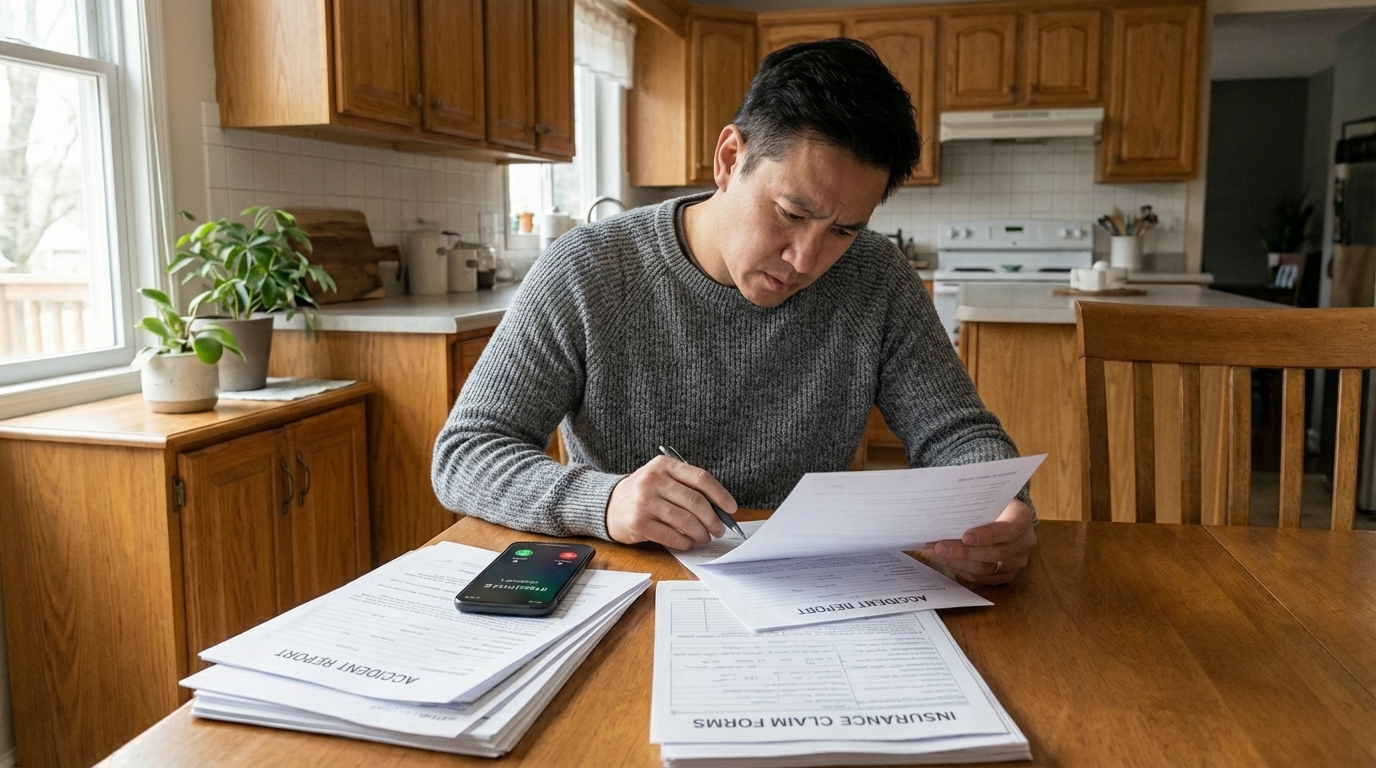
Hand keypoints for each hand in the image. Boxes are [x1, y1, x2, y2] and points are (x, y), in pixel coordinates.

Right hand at [606, 456, 737, 550]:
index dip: (720, 495)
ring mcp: (644, 501)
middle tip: (719, 529)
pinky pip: (670, 535)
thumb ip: (686, 488)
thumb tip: (718, 510)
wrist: (608, 505)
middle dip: (713, 519)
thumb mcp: (661, 479)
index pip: (700, 478)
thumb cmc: (642, 493)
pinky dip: (684, 542)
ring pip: (685, 520)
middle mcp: (653, 480)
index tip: (731, 508)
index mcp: (664, 465)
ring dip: (700, 533)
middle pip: (695, 501)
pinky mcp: (638, 522)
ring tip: (704, 537)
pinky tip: (687, 543)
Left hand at [922, 500, 1036, 584]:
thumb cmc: (992, 505)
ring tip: (935, 554)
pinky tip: (945, 561)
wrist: (1004, 516)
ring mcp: (1018, 562)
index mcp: (1022, 518)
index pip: (1008, 530)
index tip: (964, 537)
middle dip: (963, 552)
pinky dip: (961, 571)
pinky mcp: (1007, 575)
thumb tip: (941, 513)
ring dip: (958, 563)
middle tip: (938, 547)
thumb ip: (973, 506)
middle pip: (995, 554)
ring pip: (986, 570)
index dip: (987, 535)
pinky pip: (982, 579)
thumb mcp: (987, 499)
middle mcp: (1025, 542)